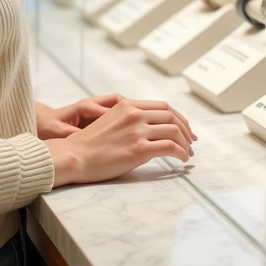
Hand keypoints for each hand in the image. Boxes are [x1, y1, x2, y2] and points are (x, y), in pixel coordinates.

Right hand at [44, 99, 196, 186]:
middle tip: (191, 142)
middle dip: (186, 130)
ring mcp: (138, 131)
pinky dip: (181, 153)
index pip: (163, 106)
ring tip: (187, 154)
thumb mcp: (109, 121)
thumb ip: (128, 119)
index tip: (185, 128)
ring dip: (185, 143)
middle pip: (172, 116)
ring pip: (174, 131)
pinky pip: (170, 147)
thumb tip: (148, 128)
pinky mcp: (139, 149)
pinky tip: (181, 161)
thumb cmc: (89, 144)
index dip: (178, 117)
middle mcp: (135, 114)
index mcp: (128, 105)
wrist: (74, 156)